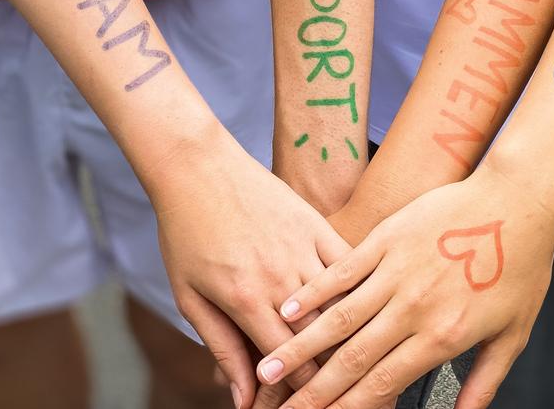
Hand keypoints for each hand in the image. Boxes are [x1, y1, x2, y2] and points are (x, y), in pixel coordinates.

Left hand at [148, 128, 351, 408]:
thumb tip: (242, 399)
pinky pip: (349, 266)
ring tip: (359, 359)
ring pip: (343, 306)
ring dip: (352, 338)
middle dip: (333, 376)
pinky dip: (359, 291)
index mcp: (246, 299)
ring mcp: (304, 249)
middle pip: (323, 342)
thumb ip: (222, 348)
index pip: (289, 364)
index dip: (302, 395)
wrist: (198, 168)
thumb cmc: (187, 231)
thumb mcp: (190, 297)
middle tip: (338, 394)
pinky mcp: (317, 225)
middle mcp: (282, 278)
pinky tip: (366, 308)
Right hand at [255, 168, 553, 408]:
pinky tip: (288, 309)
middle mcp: (413, 307)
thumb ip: (484, 382)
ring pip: (339, 318)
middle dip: (312, 391)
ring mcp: (397, 270)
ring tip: (268, 368)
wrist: (518, 200)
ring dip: (300, 348)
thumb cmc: (521, 263)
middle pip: (352, 360)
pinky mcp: (388, 237)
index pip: (382, 383)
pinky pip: (343, 271)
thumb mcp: (513, 333)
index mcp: (443, 335)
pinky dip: (314, 293)